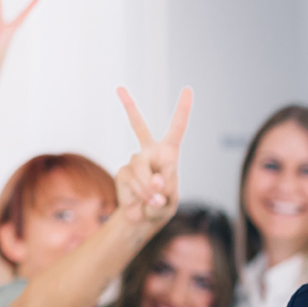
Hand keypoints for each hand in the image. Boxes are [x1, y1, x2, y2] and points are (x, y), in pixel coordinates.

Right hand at [115, 86, 191, 226]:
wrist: (142, 218)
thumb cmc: (162, 205)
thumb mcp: (170, 200)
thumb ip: (166, 190)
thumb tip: (155, 180)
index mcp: (169, 153)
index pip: (177, 127)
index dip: (183, 109)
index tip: (188, 89)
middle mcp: (150, 151)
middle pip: (138, 126)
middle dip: (129, 106)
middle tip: (119, 88)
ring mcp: (134, 160)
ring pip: (141, 167)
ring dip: (150, 186)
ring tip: (155, 199)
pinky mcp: (123, 171)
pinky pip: (132, 179)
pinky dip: (141, 192)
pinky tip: (143, 199)